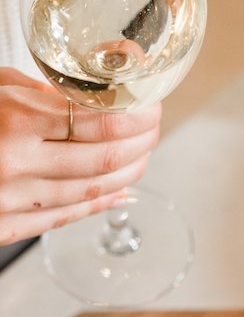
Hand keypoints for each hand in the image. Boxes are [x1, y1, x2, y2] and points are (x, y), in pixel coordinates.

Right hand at [0, 70, 160, 245]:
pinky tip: (124, 195)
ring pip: (92, 190)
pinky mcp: (6, 227)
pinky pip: (66, 217)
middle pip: (105, 157)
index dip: (137, 114)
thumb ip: (39, 91)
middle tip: (155, 127)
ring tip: (144, 155)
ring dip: (129, 172)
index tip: (152, 104)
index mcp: (15, 120)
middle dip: (142, 142)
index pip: (100, 120)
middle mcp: (17, 163)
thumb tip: (93, 89)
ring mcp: (13, 200)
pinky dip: (103, 205)